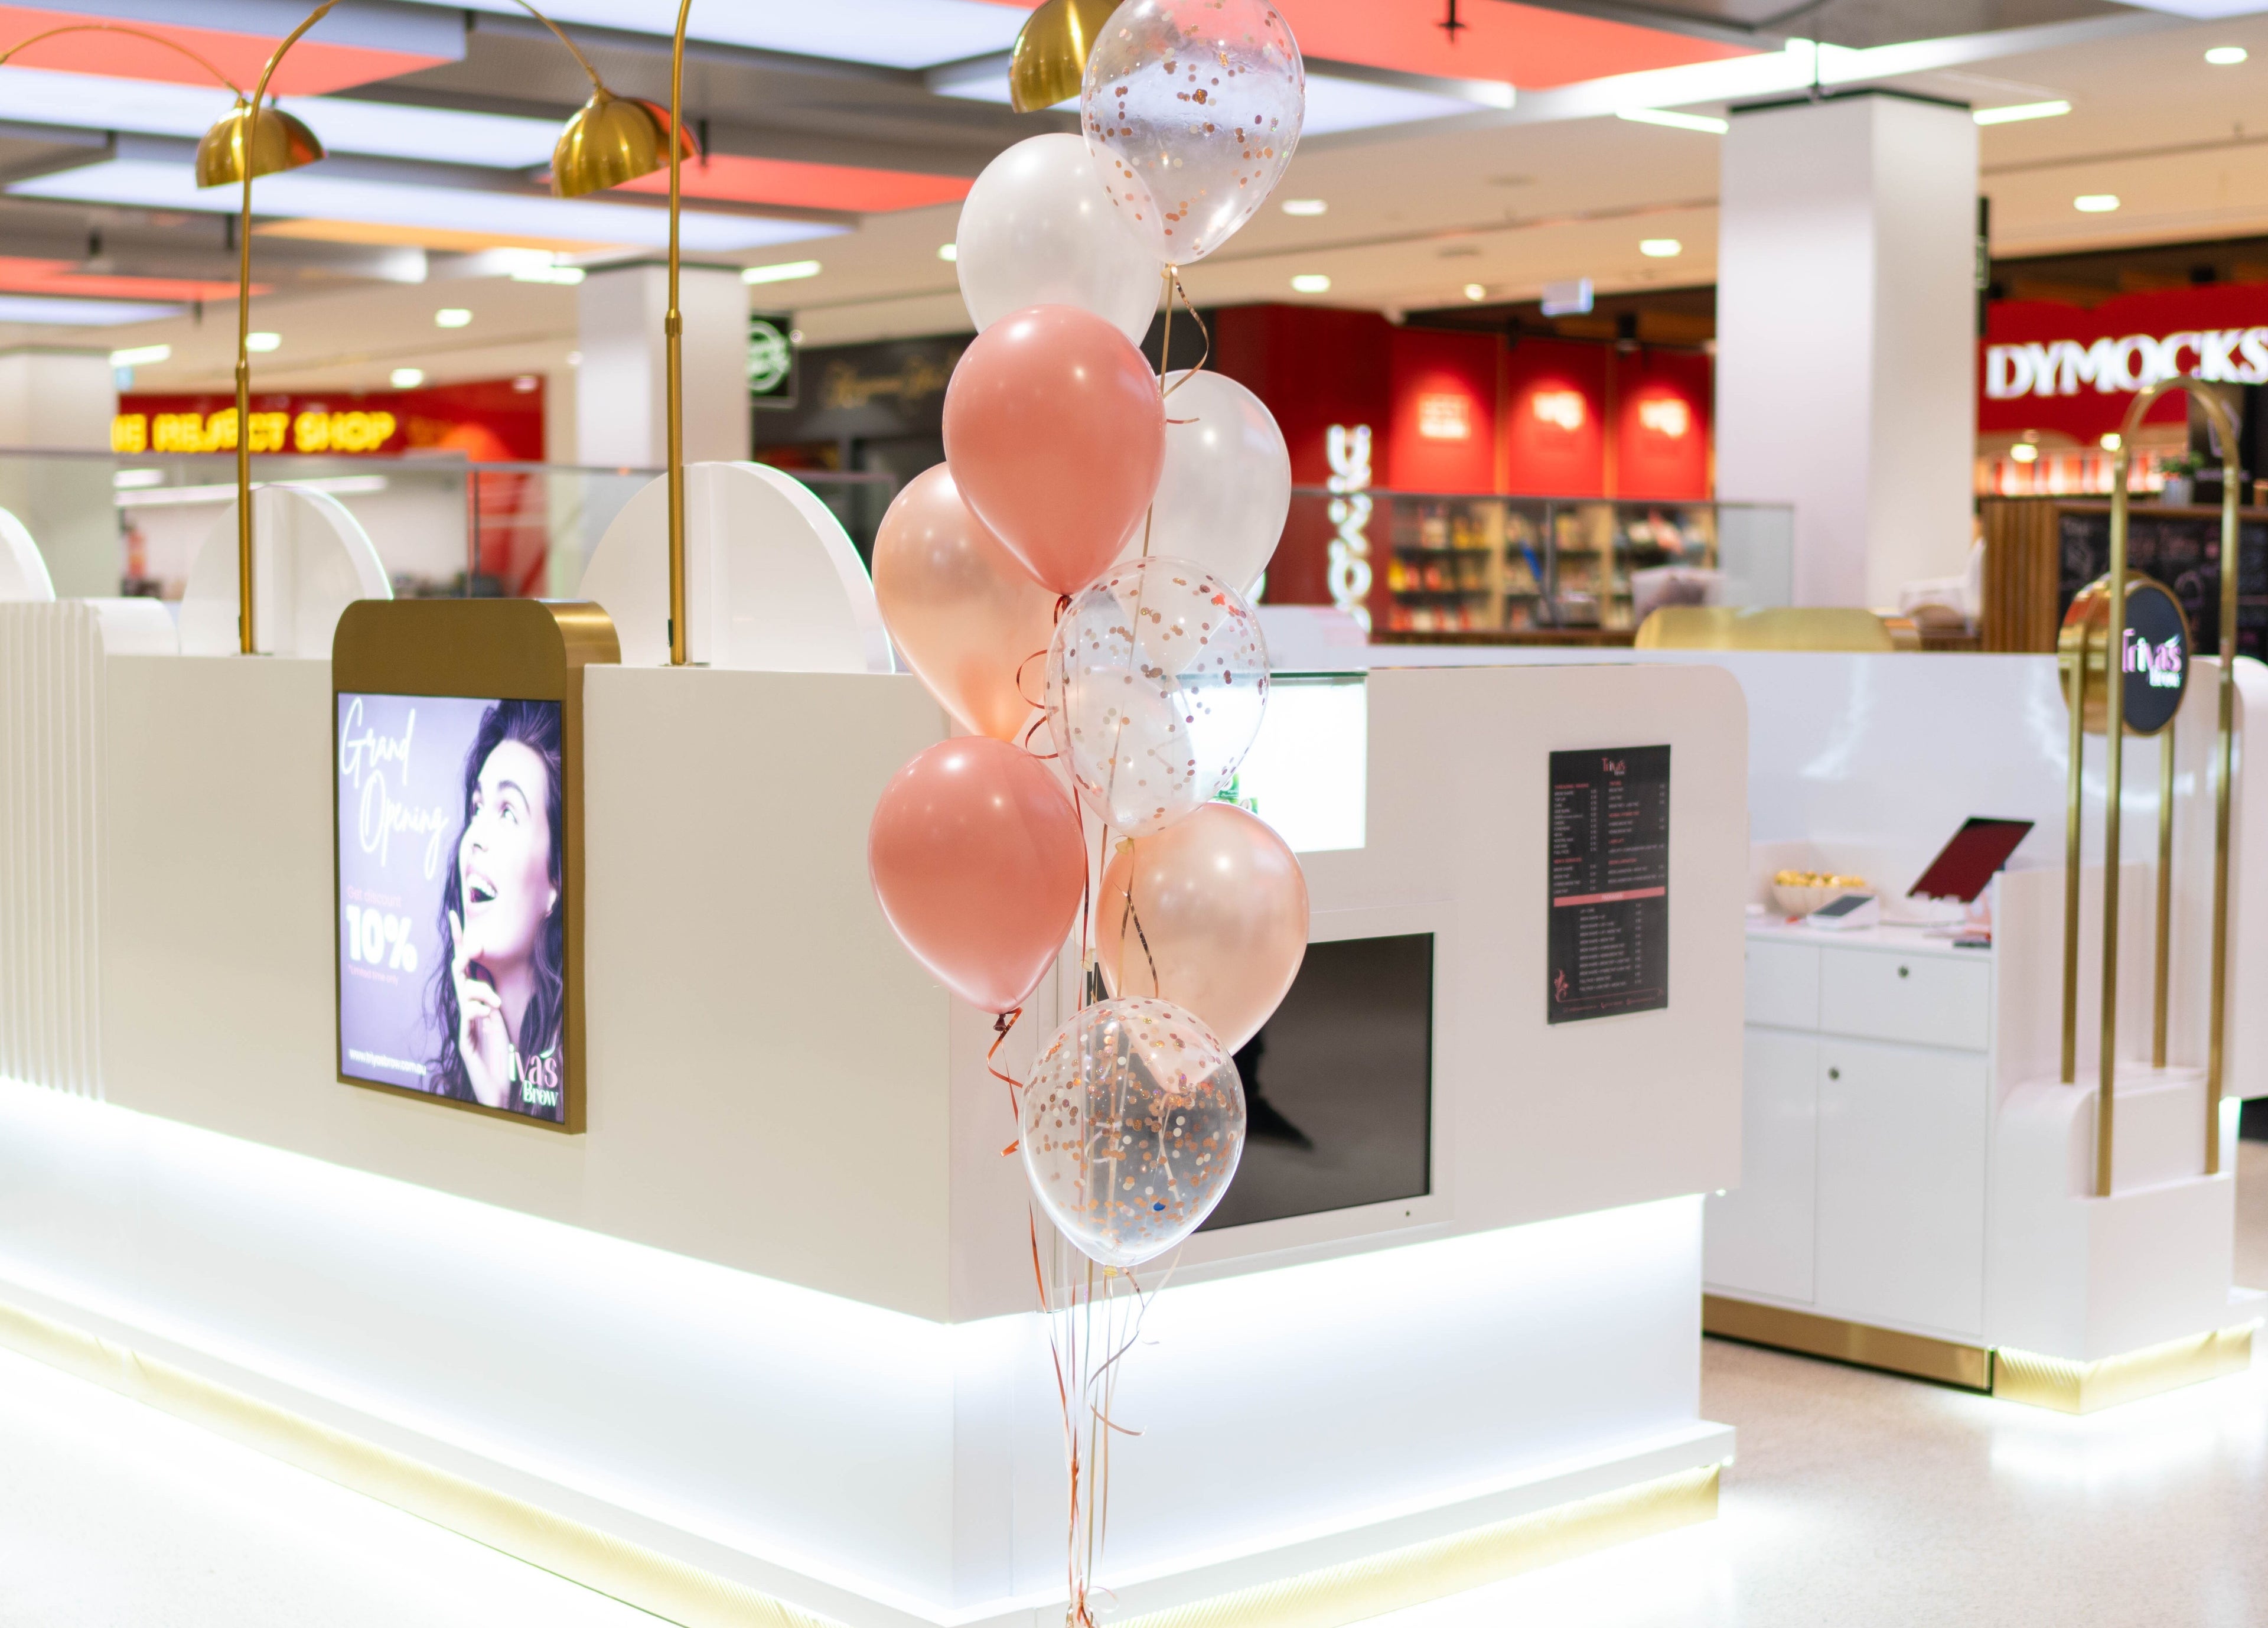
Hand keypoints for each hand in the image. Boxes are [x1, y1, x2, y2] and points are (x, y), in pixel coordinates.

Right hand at [449, 908, 512, 1108]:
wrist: (496, 1083)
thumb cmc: (497, 1050)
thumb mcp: (497, 1015)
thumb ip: (489, 993)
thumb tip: (484, 969)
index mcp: (475, 999)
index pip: (465, 965)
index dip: (459, 940)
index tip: (455, 914)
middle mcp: (465, 1008)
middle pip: (458, 973)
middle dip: (463, 958)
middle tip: (472, 950)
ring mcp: (463, 1023)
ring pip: (466, 993)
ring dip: (483, 994)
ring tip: (496, 1007)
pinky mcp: (464, 1039)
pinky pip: (467, 1016)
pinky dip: (478, 1011)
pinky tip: (487, 1017)